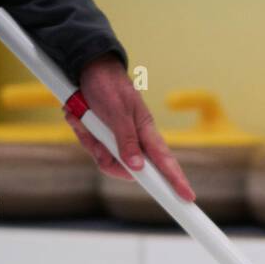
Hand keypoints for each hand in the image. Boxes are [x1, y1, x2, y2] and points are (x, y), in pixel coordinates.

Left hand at [66, 55, 195, 201]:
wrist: (85, 67)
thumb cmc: (108, 85)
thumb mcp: (117, 111)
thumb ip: (127, 140)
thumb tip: (138, 167)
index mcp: (146, 131)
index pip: (165, 161)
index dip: (176, 180)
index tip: (187, 196)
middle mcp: (133, 139)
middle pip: (126, 168)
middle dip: (108, 161)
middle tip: (96, 143)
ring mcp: (117, 139)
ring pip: (105, 159)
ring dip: (90, 141)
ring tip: (83, 118)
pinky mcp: (101, 137)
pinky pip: (92, 148)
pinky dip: (82, 133)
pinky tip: (77, 116)